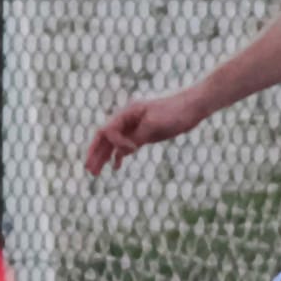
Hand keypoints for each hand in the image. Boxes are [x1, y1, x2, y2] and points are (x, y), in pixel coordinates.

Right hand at [84, 84, 210, 175]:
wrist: (192, 107)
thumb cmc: (175, 112)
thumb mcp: (155, 124)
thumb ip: (137, 137)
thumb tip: (122, 152)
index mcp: (127, 113)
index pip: (108, 130)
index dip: (115, 143)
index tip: (133, 149)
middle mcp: (128, 120)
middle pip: (105, 137)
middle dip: (96, 153)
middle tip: (88, 170)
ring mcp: (136, 127)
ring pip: (114, 143)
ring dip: (104, 157)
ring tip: (95, 173)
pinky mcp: (144, 134)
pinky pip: (127, 146)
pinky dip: (120, 156)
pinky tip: (115, 167)